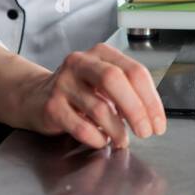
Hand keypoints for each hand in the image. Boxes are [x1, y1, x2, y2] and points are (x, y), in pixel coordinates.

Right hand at [26, 43, 167, 148]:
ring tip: (122, 140)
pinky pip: (81, 126)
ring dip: (117, 130)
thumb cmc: (79, 91)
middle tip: (146, 132)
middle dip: (136, 110)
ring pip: (98, 107)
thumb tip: (151, 117)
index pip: (134, 72)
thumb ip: (127, 92)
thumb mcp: (104, 83)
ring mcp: (63, 83)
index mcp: (101, 54)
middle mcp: (81, 63)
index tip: (158, 123)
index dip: (151, 100)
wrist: (36, 96)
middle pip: (115, 81)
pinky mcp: (52, 106)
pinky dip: (96, 138)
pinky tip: (101, 140)